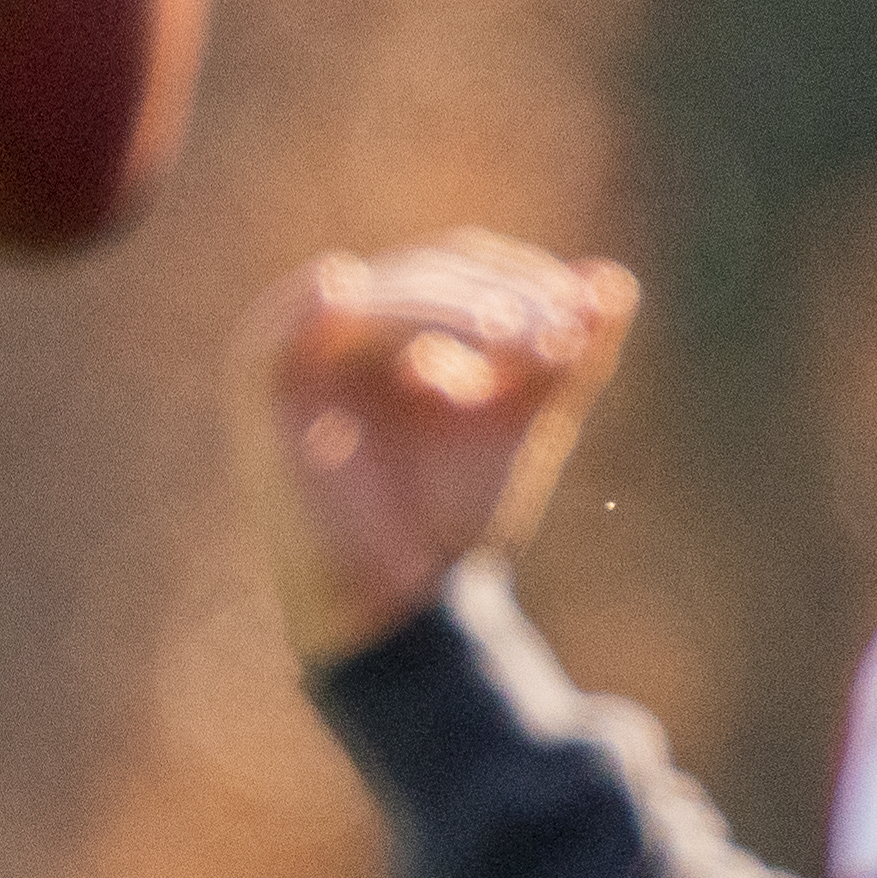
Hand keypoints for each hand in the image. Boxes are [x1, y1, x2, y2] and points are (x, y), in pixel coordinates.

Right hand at [233, 231, 636, 664]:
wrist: (400, 610)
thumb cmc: (452, 523)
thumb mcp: (523, 427)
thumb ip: (568, 361)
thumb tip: (615, 279)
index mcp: (398, 335)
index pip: (460, 267)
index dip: (524, 280)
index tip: (584, 323)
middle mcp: (345, 336)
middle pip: (425, 271)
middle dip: (497, 298)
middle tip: (557, 340)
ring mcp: (301, 356)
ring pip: (380, 294)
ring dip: (452, 307)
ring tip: (518, 345)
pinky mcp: (262, 387)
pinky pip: (287, 324)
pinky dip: (314, 300)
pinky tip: (347, 288)